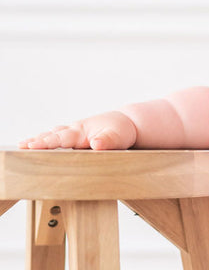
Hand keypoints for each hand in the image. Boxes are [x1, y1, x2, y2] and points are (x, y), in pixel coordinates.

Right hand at [19, 111, 136, 150]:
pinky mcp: (75, 137)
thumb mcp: (118, 137)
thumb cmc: (121, 130)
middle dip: (36, 141)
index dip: (45, 143)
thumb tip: (96, 144)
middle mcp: (74, 130)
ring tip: (23, 146)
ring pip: (53, 135)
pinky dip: (46, 140)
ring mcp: (74, 133)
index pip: (60, 138)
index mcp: (81, 131)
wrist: (125, 123)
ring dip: (38, 140)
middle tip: (21, 146)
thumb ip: (107, 141)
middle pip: (51, 136)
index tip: (31, 146)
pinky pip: (57, 138)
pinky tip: (37, 145)